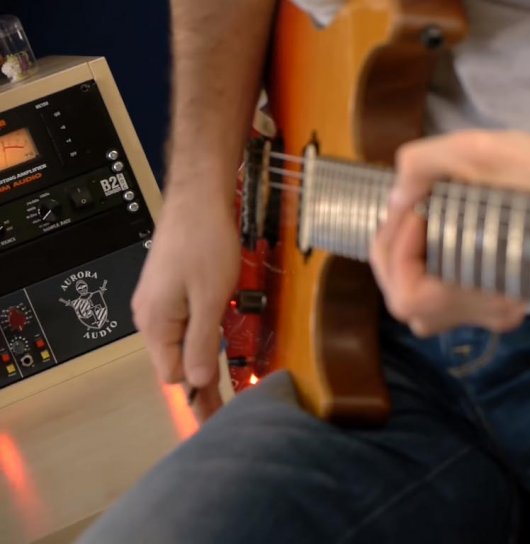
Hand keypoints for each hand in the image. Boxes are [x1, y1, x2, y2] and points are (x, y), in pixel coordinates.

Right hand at [132, 178, 238, 420]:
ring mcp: (159, 303)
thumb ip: (202, 341)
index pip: (174, 375)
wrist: (199, 200)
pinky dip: (200, 339)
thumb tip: (198, 383)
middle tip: (224, 414)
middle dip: (199, 386)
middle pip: (175, 363)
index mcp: (156, 323)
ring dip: (201, 361)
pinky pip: (184, 326)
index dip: (198, 395)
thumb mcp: (209, 298)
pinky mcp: (171, 291)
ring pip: (181, 345)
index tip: (219, 419)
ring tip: (222, 391)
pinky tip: (215, 347)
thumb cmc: (204, 243)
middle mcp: (151, 317)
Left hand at [370, 130, 529, 336]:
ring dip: (403, 266)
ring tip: (413, 223)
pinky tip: (430, 236)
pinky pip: (440, 300)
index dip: (397, 253)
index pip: (411, 296)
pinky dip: (423, 270)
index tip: (414, 211)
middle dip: (391, 257)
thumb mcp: (478, 150)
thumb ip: (422, 166)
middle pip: (407, 305)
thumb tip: (394, 199)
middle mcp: (494, 312)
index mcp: (493, 289)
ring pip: (420, 307)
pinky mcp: (497, 297)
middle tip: (405, 213)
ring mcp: (497, 309)